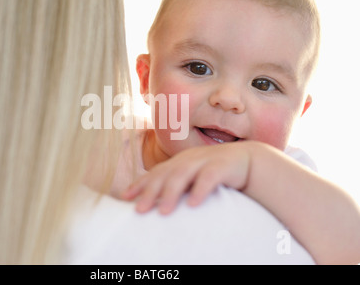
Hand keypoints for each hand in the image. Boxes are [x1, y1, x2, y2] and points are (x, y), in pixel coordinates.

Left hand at [121, 141, 251, 214]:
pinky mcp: (223, 165)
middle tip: (139, 210)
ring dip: (172, 193)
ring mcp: (205, 160)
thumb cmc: (215, 172)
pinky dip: (200, 190)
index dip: (140, 184)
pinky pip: (210, 177)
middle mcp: (189, 159)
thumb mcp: (193, 177)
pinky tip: (193, 204)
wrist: (246, 161)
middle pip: (165, 174)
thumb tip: (154, 202)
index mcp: (179, 162)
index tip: (125, 197)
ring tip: (164, 212)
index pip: (155, 173)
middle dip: (151, 192)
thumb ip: (177, 186)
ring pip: (184, 175)